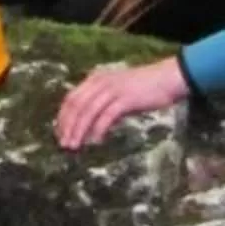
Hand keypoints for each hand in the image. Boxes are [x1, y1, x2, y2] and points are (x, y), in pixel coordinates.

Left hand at [54, 57, 187, 150]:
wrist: (165, 79)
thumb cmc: (141, 89)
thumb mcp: (116, 93)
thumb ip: (102, 104)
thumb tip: (88, 127)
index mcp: (95, 79)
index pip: (71, 97)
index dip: (63, 117)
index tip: (59, 134)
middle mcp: (100, 81)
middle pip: (77, 104)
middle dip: (68, 125)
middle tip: (64, 145)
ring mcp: (113, 89)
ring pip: (88, 110)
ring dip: (80, 130)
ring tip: (75, 146)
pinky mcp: (125, 98)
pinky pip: (107, 114)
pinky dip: (99, 128)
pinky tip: (96, 141)